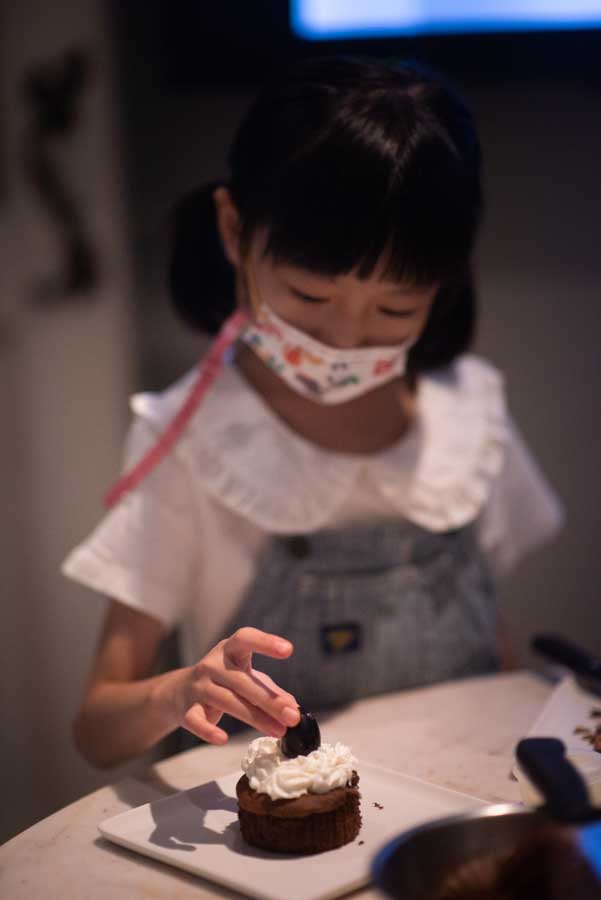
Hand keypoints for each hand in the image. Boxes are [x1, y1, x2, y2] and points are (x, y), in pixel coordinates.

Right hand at [175, 627, 300, 744]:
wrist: (179, 692)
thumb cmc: (223, 682)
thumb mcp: (247, 678)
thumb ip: (270, 691)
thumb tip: (293, 708)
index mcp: (229, 650)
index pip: (245, 639)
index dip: (265, 642)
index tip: (288, 650)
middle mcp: (212, 665)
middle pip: (242, 681)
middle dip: (269, 700)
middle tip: (292, 716)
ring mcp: (198, 686)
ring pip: (226, 701)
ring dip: (255, 718)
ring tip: (279, 730)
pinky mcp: (186, 710)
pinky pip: (196, 720)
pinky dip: (208, 730)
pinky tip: (223, 739)